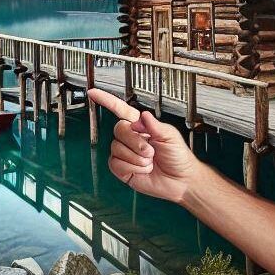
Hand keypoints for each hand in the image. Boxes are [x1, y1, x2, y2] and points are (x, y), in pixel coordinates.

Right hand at [86, 88, 203, 203]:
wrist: (180, 181)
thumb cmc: (178, 157)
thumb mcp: (170, 136)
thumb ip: (155, 125)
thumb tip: (142, 116)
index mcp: (142, 126)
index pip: (121, 110)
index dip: (107, 101)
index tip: (93, 93)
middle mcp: (131, 138)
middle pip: (119, 130)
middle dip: (135, 142)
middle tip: (150, 150)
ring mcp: (125, 153)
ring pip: (117, 148)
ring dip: (137, 158)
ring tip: (149, 161)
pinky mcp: (122, 168)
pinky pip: (116, 163)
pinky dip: (132, 167)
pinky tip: (142, 169)